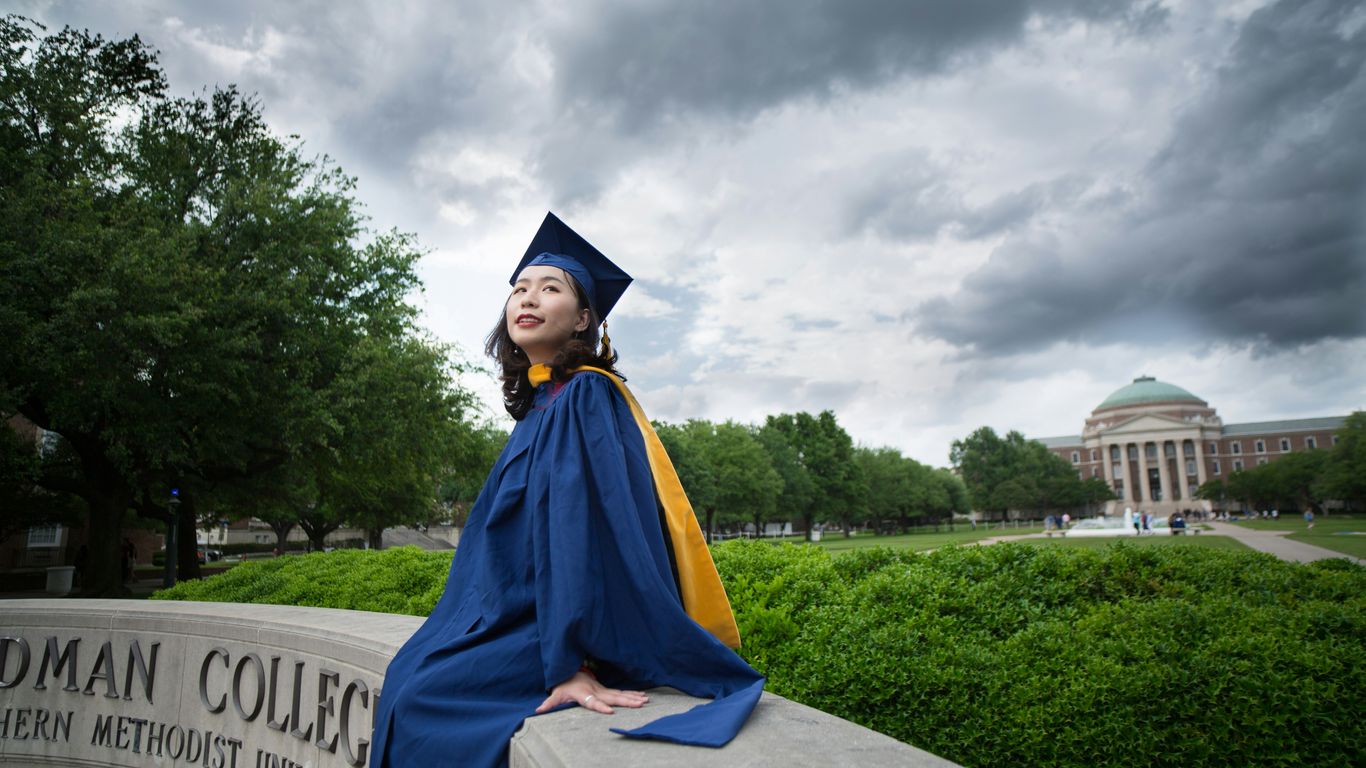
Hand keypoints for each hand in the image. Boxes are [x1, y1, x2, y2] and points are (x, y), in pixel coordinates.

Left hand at [534, 670, 648, 714]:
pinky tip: (643, 696)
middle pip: (612, 697)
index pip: (593, 701)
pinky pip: (621, 692)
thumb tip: (538, 710)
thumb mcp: (555, 694)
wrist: (571, 671)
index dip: (600, 706)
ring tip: (645, 701)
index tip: (610, 711)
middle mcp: (596, 691)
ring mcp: (603, 690)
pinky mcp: (607, 690)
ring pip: (620, 694)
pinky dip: (633, 694)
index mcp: (584, 693)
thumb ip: (549, 703)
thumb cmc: (563, 685)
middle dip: (626, 701)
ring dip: (633, 697)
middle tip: (640, 704)